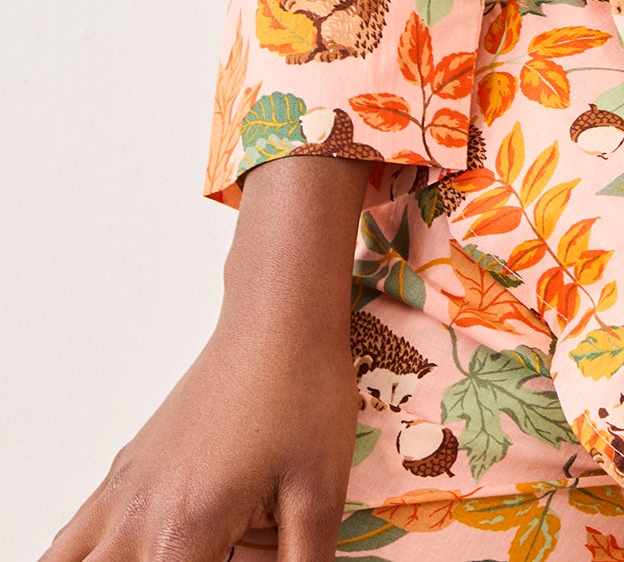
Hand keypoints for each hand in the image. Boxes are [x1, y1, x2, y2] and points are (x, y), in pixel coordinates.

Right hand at [43, 155, 371, 561]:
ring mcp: (121, 492)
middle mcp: (136, 518)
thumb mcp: (320, 493)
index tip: (235, 559)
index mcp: (183, 533)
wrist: (277, 319)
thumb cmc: (304, 396)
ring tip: (163, 551)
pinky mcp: (124, 471)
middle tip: (214, 550)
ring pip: (70, 561)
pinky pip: (70, 538)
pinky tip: (123, 552)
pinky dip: (82, 556)